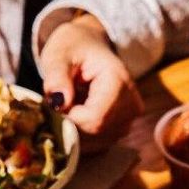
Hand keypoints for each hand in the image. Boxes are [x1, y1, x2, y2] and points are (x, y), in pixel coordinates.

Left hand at [38, 13, 143, 152]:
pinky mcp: (124, 127)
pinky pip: (100, 144)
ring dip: (76, 133)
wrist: (88, 45)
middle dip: (71, 127)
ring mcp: (130, 118)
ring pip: (98, 143)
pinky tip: (75, 117)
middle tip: (58, 107)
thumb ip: (57, 76)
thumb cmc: (72, 49)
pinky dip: (83, 137)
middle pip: (97, 133)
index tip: (56, 106)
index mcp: (118, 81)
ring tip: (69, 108)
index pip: (94, 119)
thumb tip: (61, 102)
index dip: (70, 120)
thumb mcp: (58, 56)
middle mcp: (131, 103)